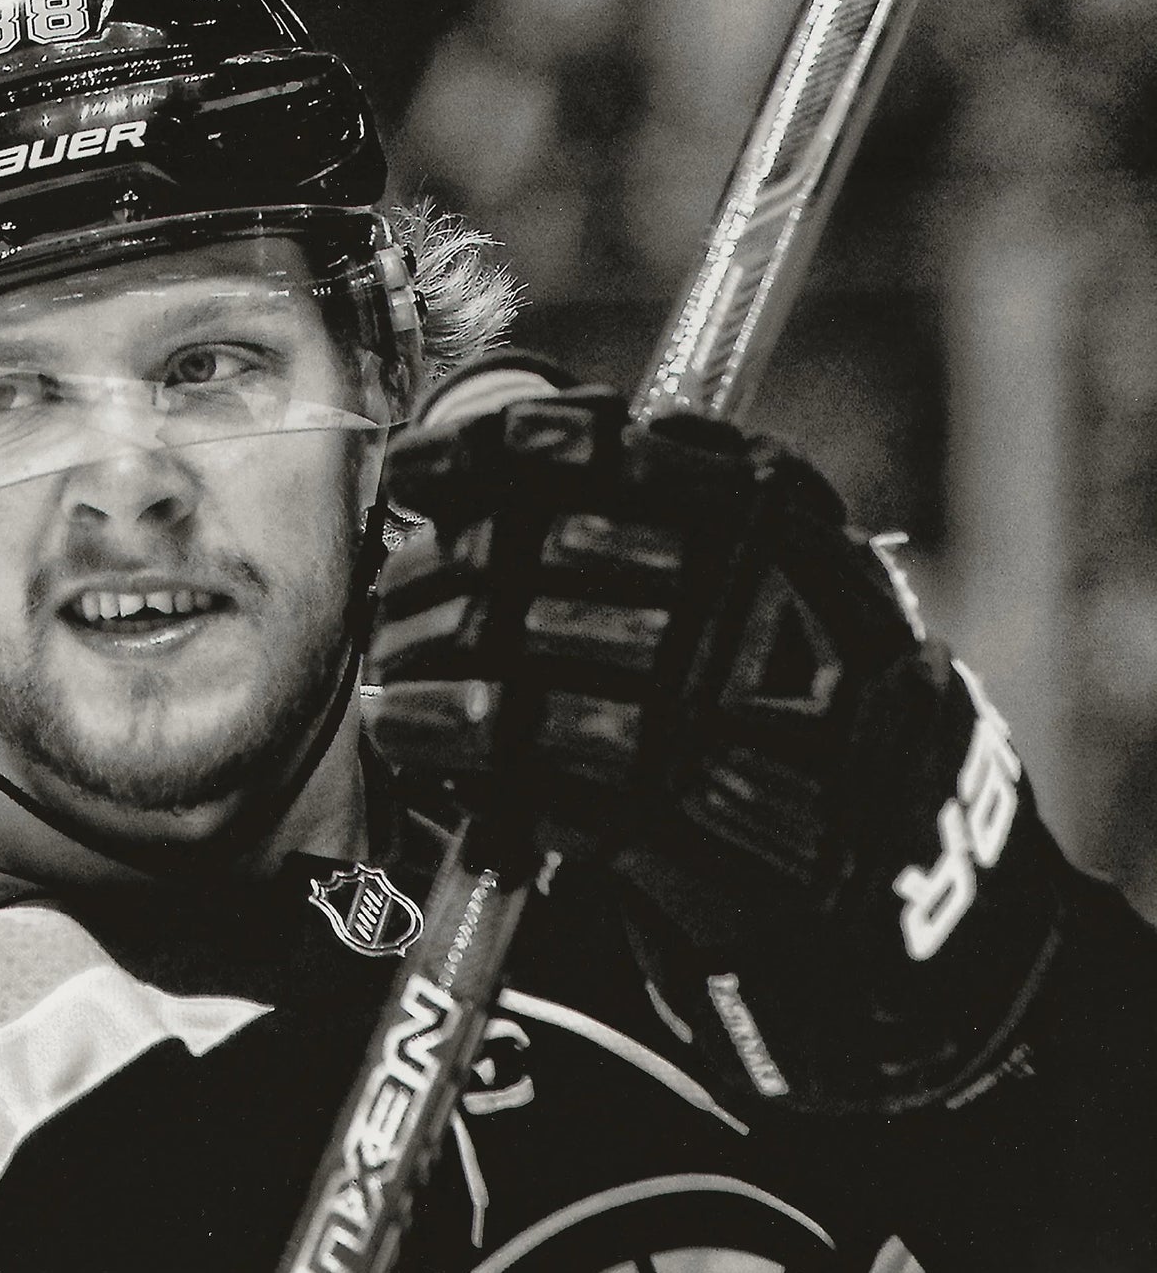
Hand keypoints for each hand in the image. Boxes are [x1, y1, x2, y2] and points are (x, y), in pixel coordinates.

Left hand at [366, 371, 1063, 1112]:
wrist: (880, 844)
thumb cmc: (786, 681)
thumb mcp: (762, 554)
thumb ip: (648, 493)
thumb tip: (483, 428)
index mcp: (758, 501)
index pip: (585, 445)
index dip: (476, 453)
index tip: (412, 470)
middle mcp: (731, 578)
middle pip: (520, 546)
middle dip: (433, 569)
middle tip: (400, 594)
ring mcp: (697, 686)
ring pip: (501, 639)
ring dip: (416, 650)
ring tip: (392, 667)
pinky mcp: (657, 789)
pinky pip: (505, 740)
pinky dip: (430, 729)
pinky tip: (400, 727)